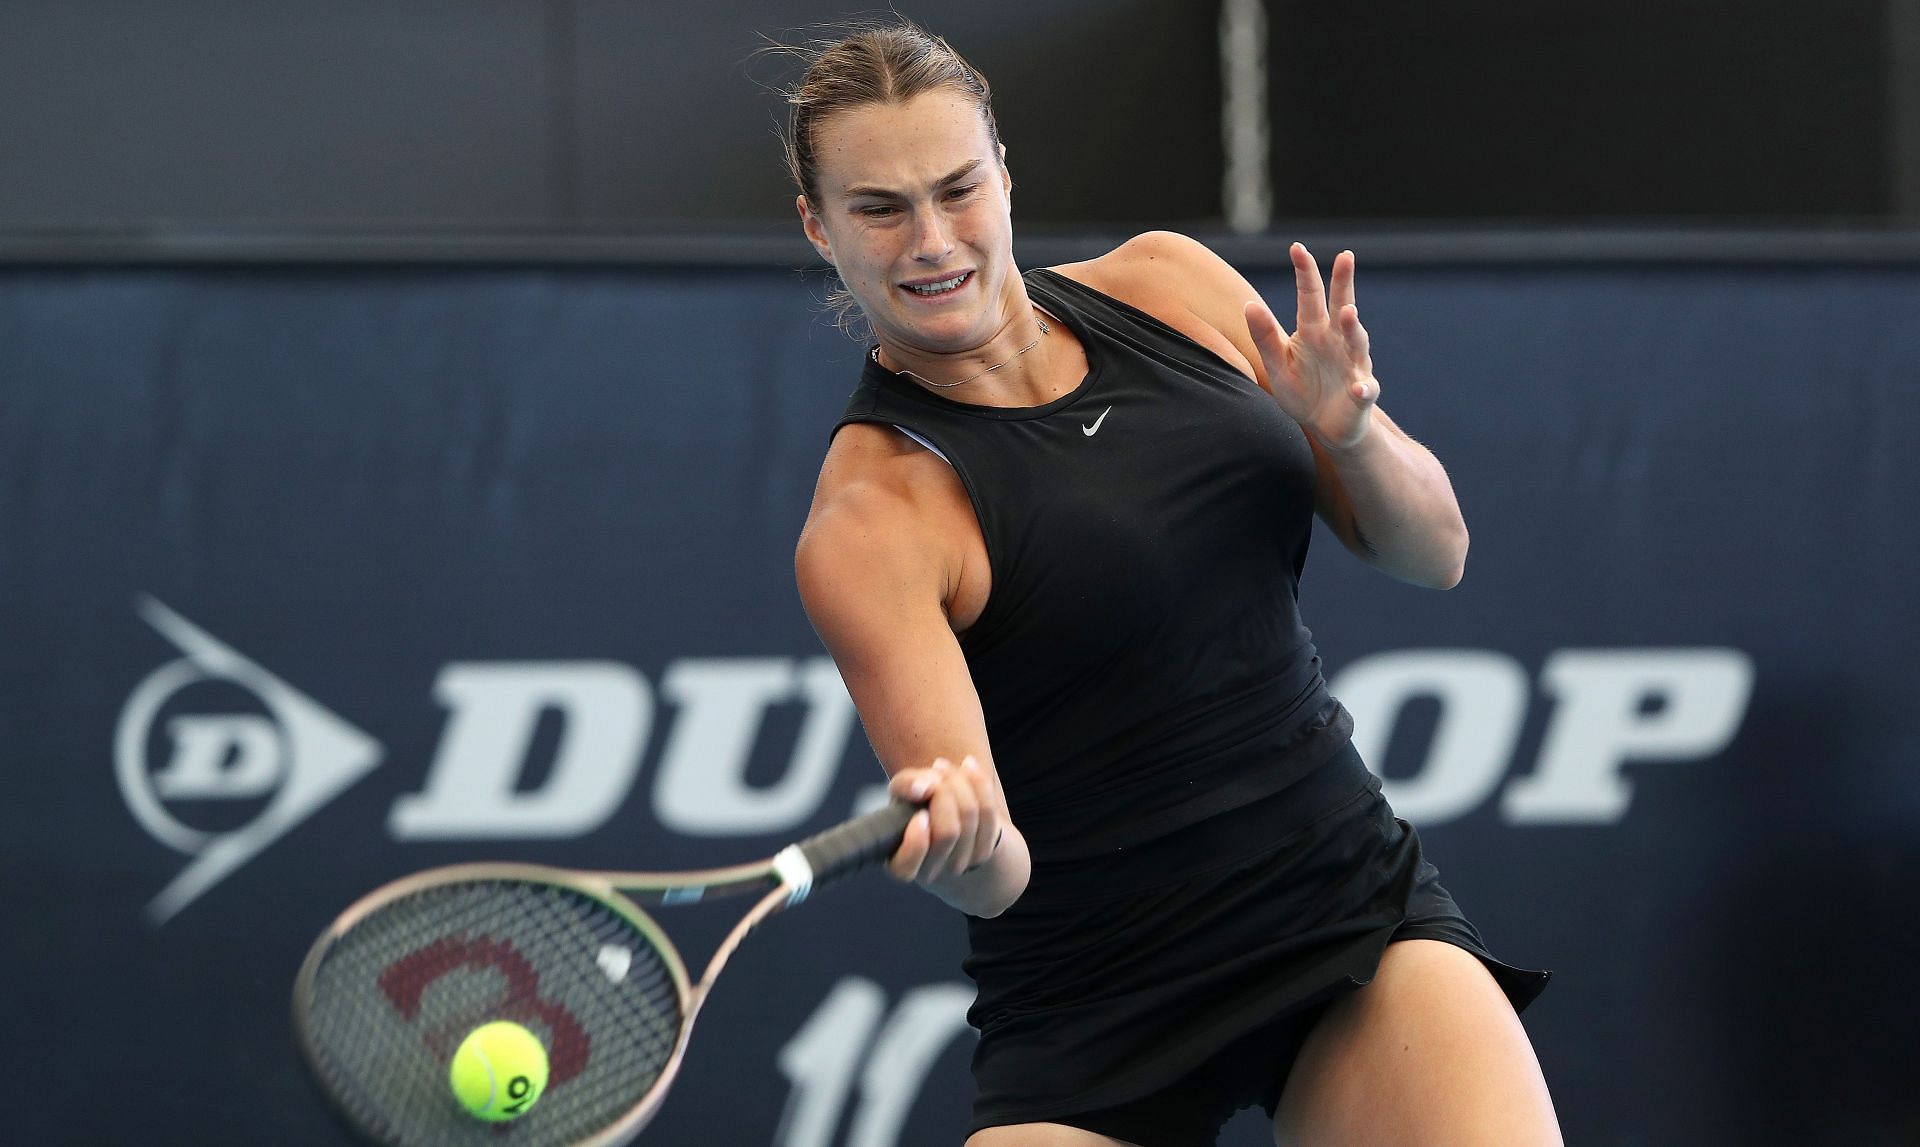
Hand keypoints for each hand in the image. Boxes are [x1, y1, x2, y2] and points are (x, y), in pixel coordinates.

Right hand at [884, 755, 1006, 887]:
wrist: (946, 815)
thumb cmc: (915, 805)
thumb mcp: (900, 794)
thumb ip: (904, 786)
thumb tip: (923, 787)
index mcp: (901, 865)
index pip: (908, 864)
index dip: (916, 840)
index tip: (919, 815)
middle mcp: (932, 872)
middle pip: (947, 832)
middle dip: (943, 792)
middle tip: (934, 775)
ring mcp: (961, 864)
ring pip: (970, 816)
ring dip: (959, 781)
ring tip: (944, 768)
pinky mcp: (985, 851)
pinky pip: (989, 810)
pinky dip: (978, 781)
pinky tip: (968, 766)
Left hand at [1244, 243, 1379, 451]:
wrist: (1326, 427)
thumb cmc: (1302, 391)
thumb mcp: (1277, 364)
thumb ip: (1265, 337)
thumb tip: (1249, 304)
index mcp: (1314, 332)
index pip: (1309, 297)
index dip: (1305, 273)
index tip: (1297, 248)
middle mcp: (1337, 342)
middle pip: (1341, 306)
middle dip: (1344, 282)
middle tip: (1345, 256)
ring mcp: (1354, 366)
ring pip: (1357, 342)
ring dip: (1353, 328)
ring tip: (1348, 312)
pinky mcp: (1362, 395)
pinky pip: (1364, 390)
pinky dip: (1363, 389)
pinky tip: (1359, 388)